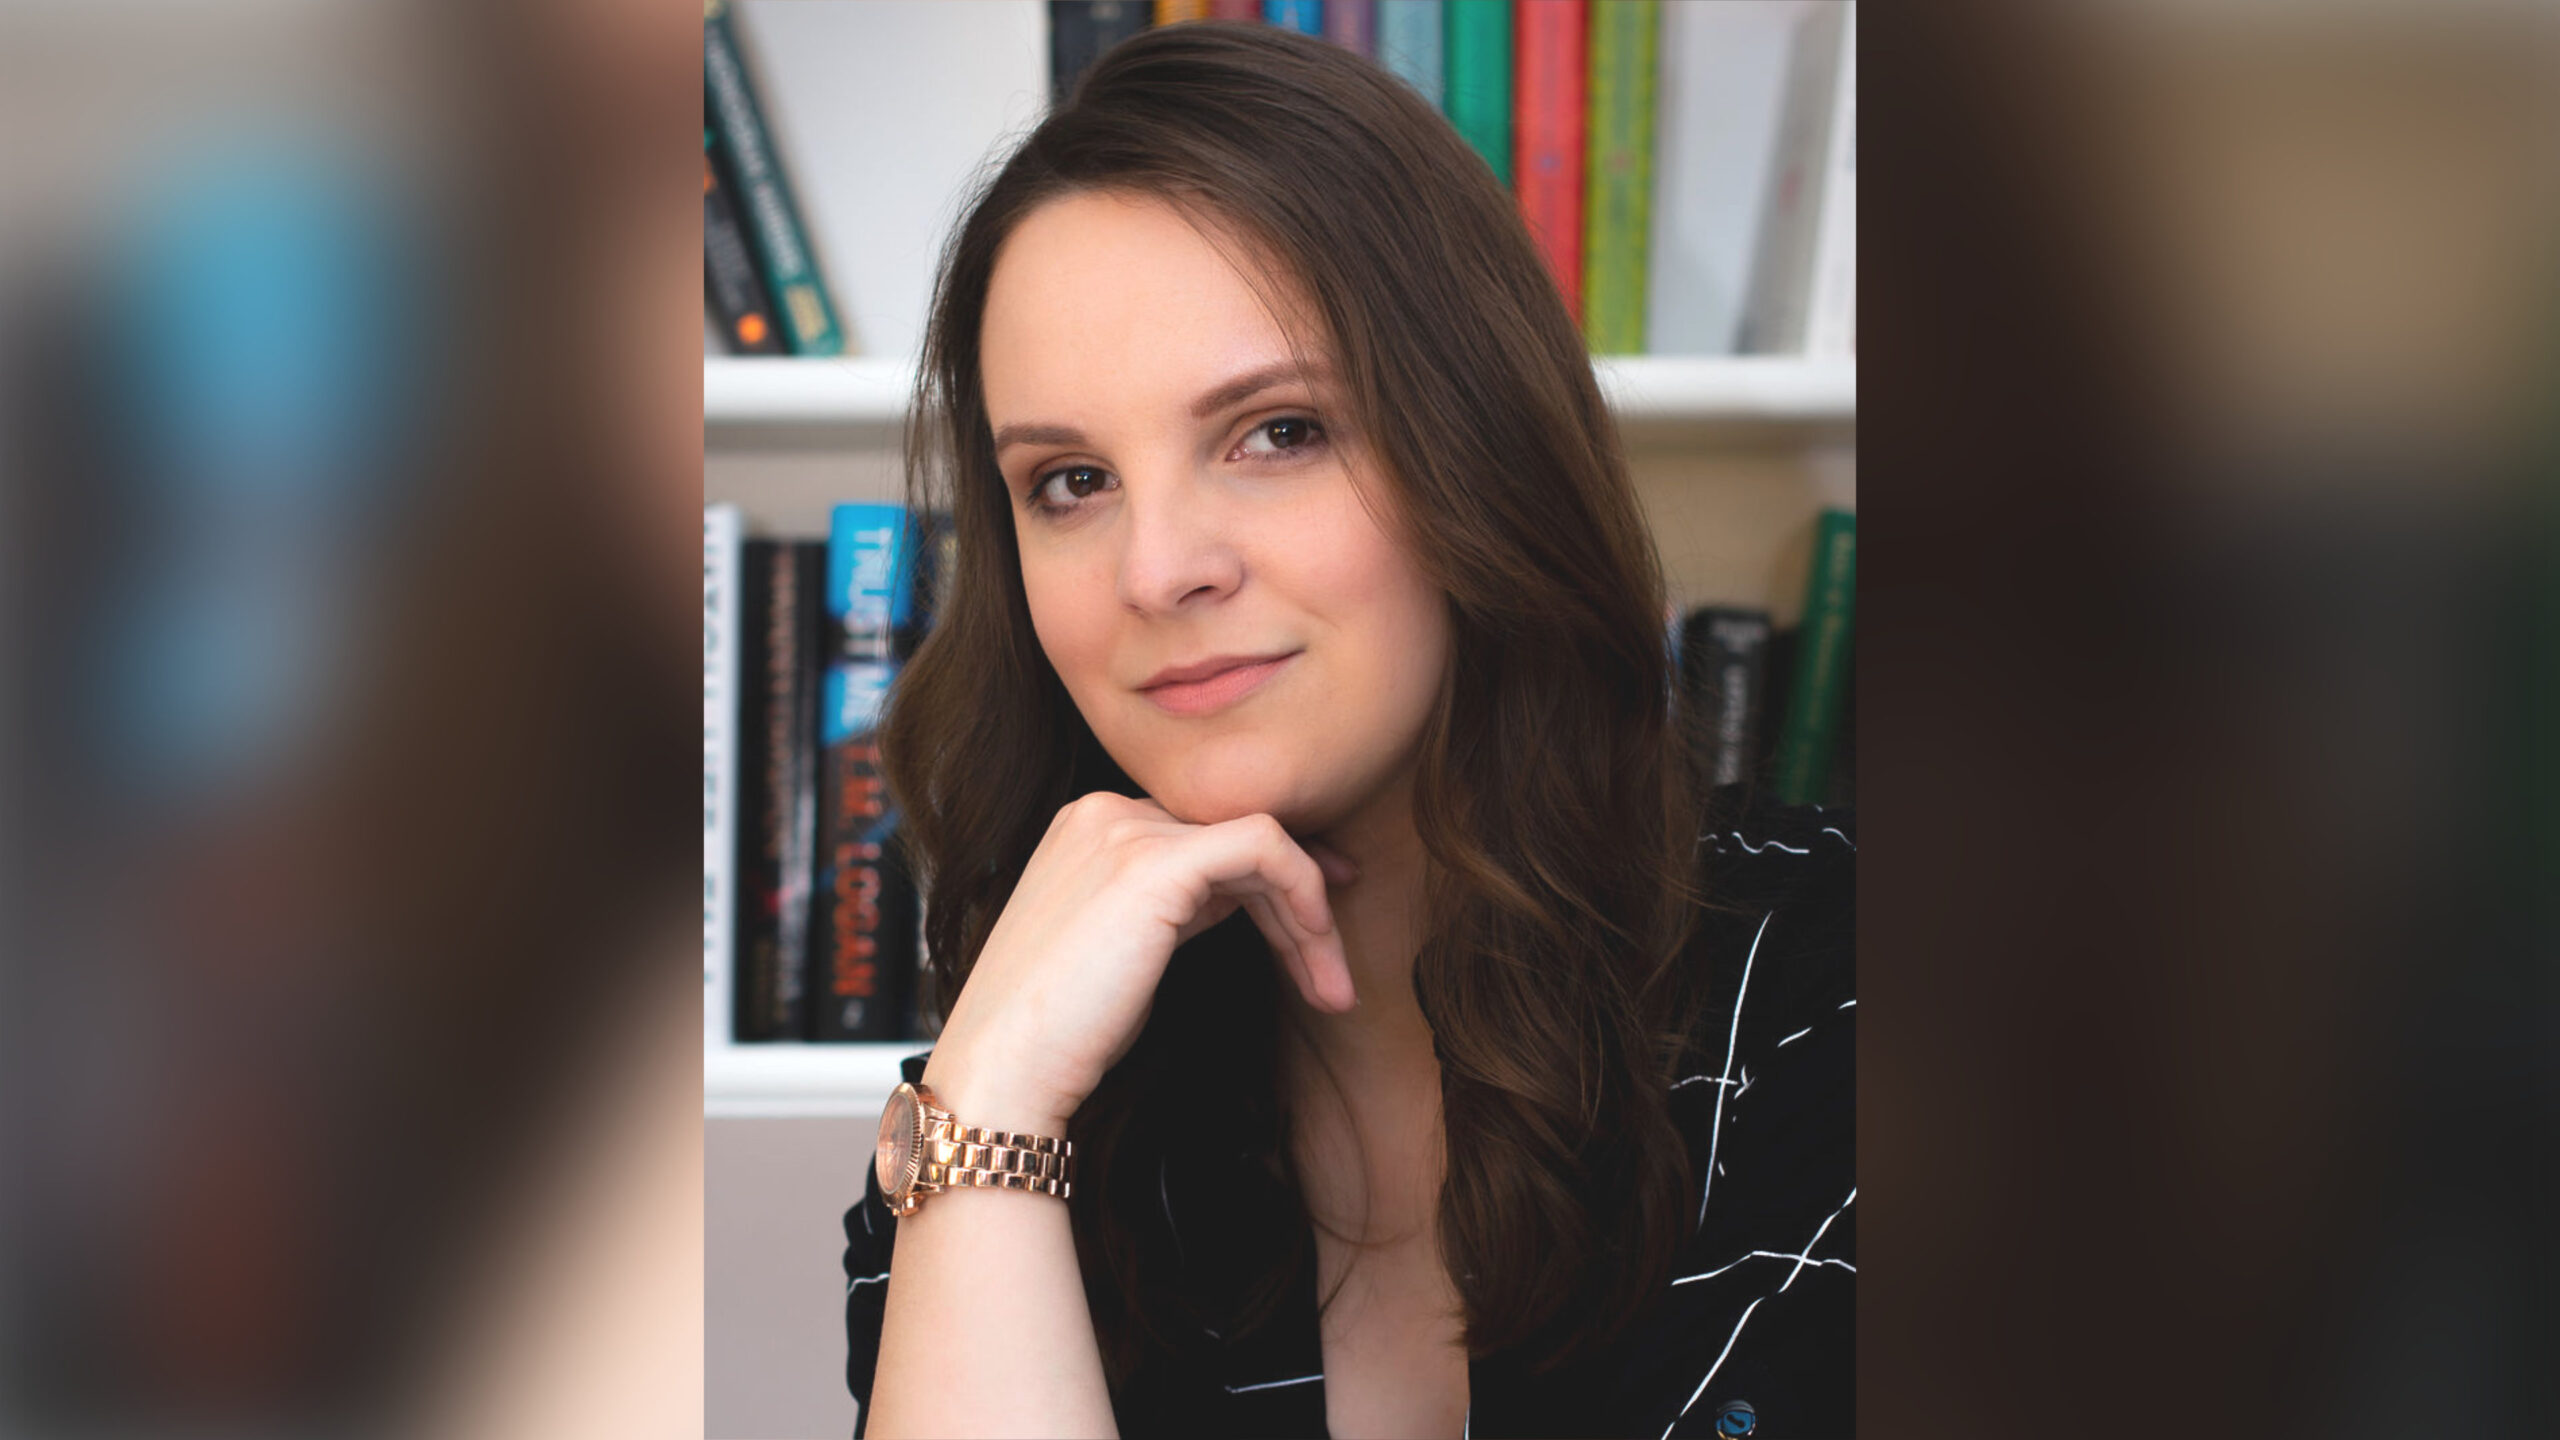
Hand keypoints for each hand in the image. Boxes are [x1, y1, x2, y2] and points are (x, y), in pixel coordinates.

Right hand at [922, 793, 1358, 1133]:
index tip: (1314, 926)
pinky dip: (1305, 895)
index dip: (1270, 875)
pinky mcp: (1154, 863)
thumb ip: (1173, 905)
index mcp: (1087, 826)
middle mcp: (1103, 812)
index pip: (1203, 832)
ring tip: (1334, 990)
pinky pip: (1267, 848)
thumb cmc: (1060, 1035)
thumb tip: (1237, 896)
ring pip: (1262, 842)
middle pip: (1235, 837)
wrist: (1005, 1072)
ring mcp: (1126, 830)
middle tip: (1334, 970)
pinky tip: (1316, 956)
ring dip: (1311, 918)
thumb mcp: (1124, 950)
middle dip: (1300, 900)